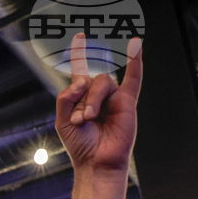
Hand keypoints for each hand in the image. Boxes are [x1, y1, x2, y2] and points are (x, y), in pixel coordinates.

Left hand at [55, 32, 142, 173]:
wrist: (96, 161)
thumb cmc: (80, 144)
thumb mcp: (62, 121)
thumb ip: (65, 98)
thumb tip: (79, 81)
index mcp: (81, 97)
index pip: (80, 70)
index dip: (79, 54)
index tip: (79, 37)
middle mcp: (98, 94)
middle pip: (89, 79)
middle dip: (81, 99)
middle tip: (81, 119)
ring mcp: (113, 97)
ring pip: (102, 82)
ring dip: (92, 100)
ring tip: (89, 119)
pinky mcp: (127, 102)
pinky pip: (133, 78)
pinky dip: (135, 60)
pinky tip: (135, 44)